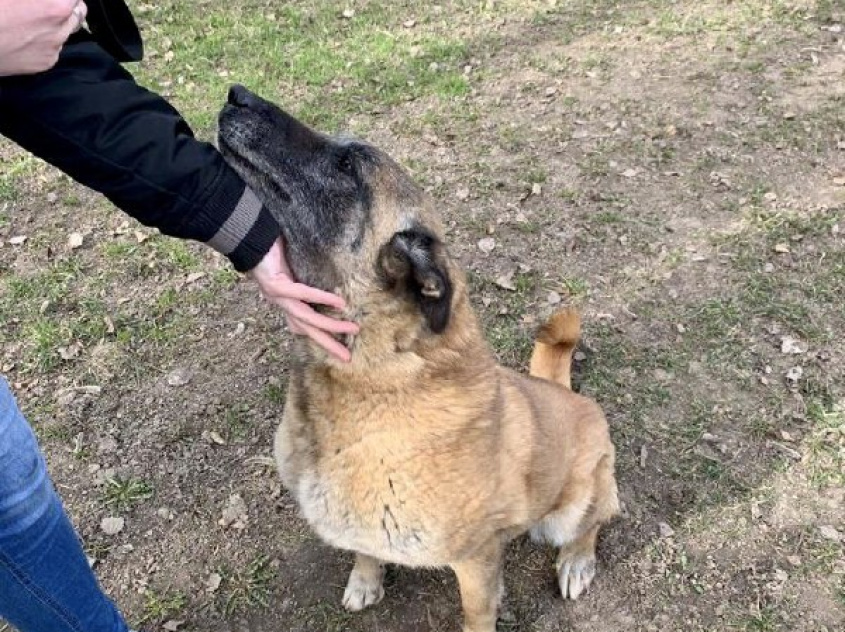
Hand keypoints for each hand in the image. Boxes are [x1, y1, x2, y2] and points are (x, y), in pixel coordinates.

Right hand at [0, 0, 86, 76]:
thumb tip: (38, 0)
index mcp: (56, 7)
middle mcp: (61, 30)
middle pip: (78, 12)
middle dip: (68, 4)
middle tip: (50, 2)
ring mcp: (55, 49)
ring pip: (66, 31)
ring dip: (57, 22)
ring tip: (32, 18)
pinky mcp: (46, 64)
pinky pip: (54, 48)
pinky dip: (46, 40)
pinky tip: (25, 35)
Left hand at [250, 238, 358, 362]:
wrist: (249, 238)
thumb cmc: (270, 249)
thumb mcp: (290, 267)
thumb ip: (302, 277)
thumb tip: (325, 276)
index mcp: (284, 301)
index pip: (301, 326)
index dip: (317, 337)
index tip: (335, 346)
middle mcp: (281, 303)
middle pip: (307, 329)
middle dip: (327, 344)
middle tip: (347, 357)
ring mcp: (277, 297)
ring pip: (306, 317)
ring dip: (330, 326)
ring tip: (352, 328)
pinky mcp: (275, 286)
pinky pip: (303, 294)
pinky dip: (322, 298)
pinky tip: (340, 303)